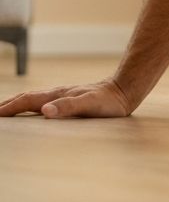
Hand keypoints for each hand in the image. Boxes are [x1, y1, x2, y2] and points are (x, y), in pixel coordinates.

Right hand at [0, 78, 132, 118]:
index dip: (9, 108)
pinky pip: (43, 102)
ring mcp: (63, 95)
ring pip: (34, 99)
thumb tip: (44, 111)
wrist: (124, 90)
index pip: (27, 100)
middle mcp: (57, 93)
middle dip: (7, 104)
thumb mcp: (90, 105)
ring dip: (17, 104)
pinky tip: (33, 111)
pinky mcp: (69, 100)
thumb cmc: (109, 101)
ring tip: (5, 110)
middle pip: (26, 98)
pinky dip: (30, 106)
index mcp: (58, 95)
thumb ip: (69, 107)